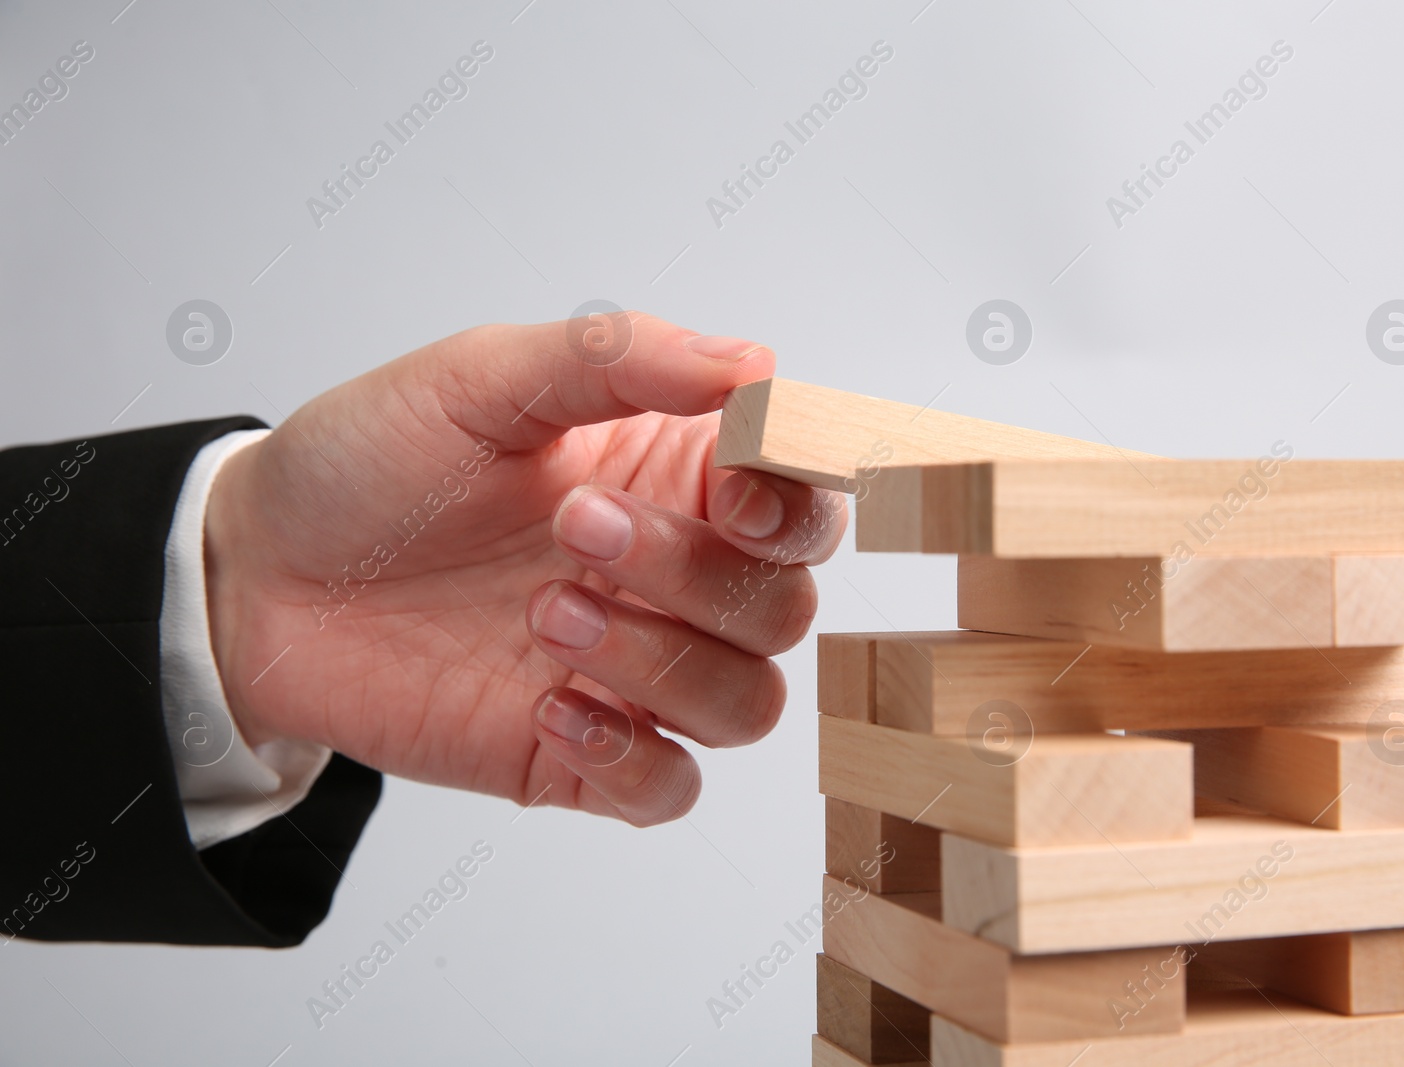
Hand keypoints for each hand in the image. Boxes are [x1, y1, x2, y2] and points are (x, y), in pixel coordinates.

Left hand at [202, 314, 845, 824]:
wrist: (258, 577)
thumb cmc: (370, 462)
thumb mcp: (481, 377)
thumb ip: (618, 361)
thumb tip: (757, 363)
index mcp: (670, 476)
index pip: (802, 498)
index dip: (797, 501)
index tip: (733, 490)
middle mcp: (671, 577)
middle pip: (783, 606)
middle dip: (694, 572)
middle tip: (571, 528)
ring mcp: (633, 670)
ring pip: (746, 701)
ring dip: (661, 663)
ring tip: (543, 616)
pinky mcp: (582, 755)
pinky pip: (671, 786)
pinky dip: (632, 757)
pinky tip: (547, 711)